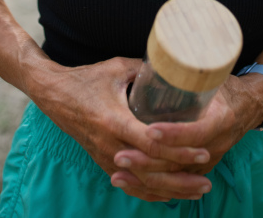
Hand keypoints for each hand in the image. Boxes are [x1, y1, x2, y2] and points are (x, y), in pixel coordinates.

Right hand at [35, 56, 215, 202]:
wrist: (54, 94)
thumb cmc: (87, 78)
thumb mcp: (117, 68)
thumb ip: (146, 71)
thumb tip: (174, 68)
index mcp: (114, 120)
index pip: (151, 144)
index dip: (178, 150)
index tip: (202, 151)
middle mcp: (109, 144)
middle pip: (150, 170)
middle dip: (181, 177)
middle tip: (207, 179)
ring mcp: (105, 156)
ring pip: (142, 183)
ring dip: (170, 189)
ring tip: (198, 189)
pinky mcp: (103, 161)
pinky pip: (131, 183)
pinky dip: (152, 191)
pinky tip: (171, 193)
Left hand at [110, 73, 262, 195]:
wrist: (248, 105)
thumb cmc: (226, 86)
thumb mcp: (213, 75)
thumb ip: (188, 70)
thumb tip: (154, 56)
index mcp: (221, 118)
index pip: (197, 132)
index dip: (173, 134)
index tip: (148, 130)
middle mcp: (216, 144)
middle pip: (180, 162)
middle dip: (148, 161)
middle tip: (120, 155)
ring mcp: (208, 160)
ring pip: (174, 177)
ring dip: (145, 177)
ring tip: (118, 171)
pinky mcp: (200, 168)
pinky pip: (174, 182)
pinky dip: (151, 185)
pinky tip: (129, 182)